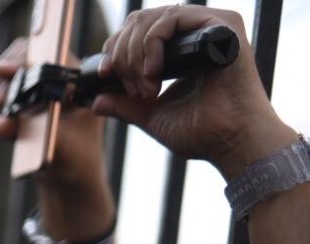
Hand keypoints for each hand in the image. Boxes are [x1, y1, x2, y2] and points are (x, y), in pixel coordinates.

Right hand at [0, 37, 112, 237]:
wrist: (71, 178)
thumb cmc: (76, 163)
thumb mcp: (58, 151)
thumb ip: (30, 136)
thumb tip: (0, 124)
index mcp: (80, 82)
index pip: (51, 55)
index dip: (26, 60)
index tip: (6, 71)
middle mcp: (61, 77)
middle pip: (28, 54)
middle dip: (7, 68)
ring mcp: (42, 85)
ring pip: (13, 65)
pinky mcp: (26, 97)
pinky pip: (5, 83)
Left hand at [91, 5, 294, 178]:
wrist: (232, 141)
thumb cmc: (202, 132)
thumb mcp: (152, 115)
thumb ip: (125, 105)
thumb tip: (96, 101)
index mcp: (182, 50)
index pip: (138, 30)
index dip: (115, 49)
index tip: (106, 76)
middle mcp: (196, 33)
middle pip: (139, 21)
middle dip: (122, 55)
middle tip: (131, 87)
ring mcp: (210, 25)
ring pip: (150, 19)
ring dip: (134, 54)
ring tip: (145, 87)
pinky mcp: (222, 25)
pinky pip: (171, 18)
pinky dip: (151, 45)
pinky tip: (153, 73)